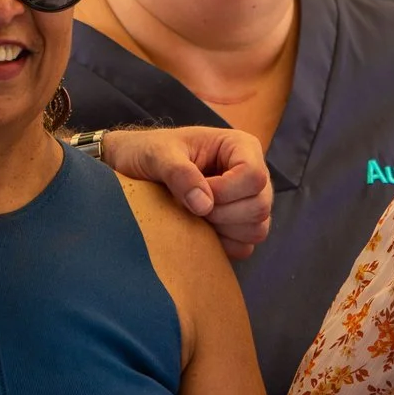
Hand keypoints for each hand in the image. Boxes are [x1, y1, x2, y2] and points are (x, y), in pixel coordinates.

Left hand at [98, 127, 273, 259]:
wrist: (133, 169)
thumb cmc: (147, 152)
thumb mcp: (156, 154)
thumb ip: (178, 173)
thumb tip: (205, 205)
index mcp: (240, 147)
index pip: (254, 176)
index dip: (225, 191)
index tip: (195, 191)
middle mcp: (251, 175)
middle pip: (260, 206)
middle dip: (222, 213)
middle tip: (190, 206)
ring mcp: (247, 202)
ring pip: (256, 229)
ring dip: (223, 230)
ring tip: (194, 216)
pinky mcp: (238, 226)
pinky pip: (244, 247)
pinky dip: (222, 245)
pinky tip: (199, 230)